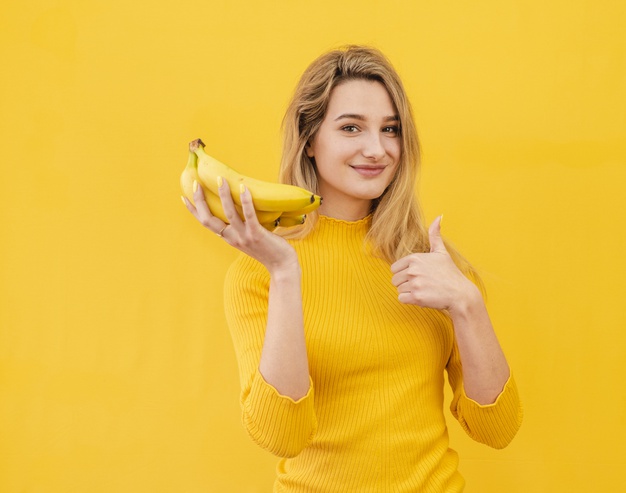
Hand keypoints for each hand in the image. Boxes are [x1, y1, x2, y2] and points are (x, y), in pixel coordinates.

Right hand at [182, 178, 297, 273]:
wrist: (282, 266)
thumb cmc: (269, 250)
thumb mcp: (249, 238)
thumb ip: (242, 226)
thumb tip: (242, 206)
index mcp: (229, 238)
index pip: (205, 223)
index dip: (194, 210)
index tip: (184, 197)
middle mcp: (232, 237)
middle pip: (209, 219)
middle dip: (200, 201)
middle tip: (195, 183)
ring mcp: (244, 236)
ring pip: (228, 213)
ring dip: (223, 195)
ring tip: (220, 180)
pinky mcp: (257, 234)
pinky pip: (249, 215)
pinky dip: (245, 201)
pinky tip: (243, 188)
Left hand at [390, 216, 476, 311]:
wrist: (460, 294)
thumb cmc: (450, 273)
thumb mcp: (441, 252)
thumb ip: (435, 235)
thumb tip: (439, 217)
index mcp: (415, 258)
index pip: (394, 268)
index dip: (404, 273)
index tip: (418, 275)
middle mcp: (413, 269)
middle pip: (394, 280)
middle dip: (405, 283)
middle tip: (421, 284)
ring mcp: (415, 283)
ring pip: (399, 289)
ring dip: (409, 292)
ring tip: (424, 290)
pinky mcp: (416, 297)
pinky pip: (401, 299)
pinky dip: (409, 300)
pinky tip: (422, 297)